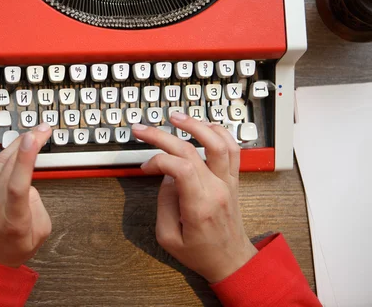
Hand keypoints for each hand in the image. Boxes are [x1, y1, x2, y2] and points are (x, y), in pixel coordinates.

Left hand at [0, 123, 52, 267]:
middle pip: (8, 167)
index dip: (26, 158)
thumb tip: (25, 178)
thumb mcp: (41, 231)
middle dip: (26, 144)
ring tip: (24, 137)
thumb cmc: (13, 248)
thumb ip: (36, 202)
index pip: (18, 183)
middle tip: (39, 131)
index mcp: (13, 220)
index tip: (35, 138)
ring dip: (11, 147)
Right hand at [132, 113, 256, 282]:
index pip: (181, 168)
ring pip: (218, 143)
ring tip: (176, 117)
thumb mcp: (168, 238)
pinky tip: (204, 126)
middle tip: (143, 130)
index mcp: (200, 207)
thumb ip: (164, 203)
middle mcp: (217, 190)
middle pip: (192, 150)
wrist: (232, 261)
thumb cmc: (200, 253)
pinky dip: (219, 132)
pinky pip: (233, 149)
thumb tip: (166, 175)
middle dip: (162, 136)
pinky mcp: (233, 179)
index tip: (146, 167)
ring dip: (196, 125)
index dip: (158, 160)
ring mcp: (228, 182)